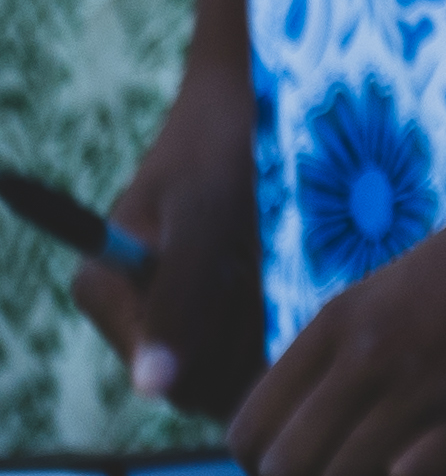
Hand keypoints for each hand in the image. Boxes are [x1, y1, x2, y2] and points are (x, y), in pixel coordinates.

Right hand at [76, 54, 261, 418]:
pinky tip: (308, 263)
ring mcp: (184, 307)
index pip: (173, 380)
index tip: (271, 299)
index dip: (231, 361)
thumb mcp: (204, 212)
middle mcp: (138, 311)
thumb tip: (152, 387)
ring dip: (280, 323)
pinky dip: (294, 307)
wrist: (260, 88)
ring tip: (294, 257)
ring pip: (243, 360)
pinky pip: (266, 332)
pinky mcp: (227, 297)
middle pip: (208, 379)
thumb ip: (181, 297)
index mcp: (106, 291)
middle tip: (288, 271)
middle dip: (257, 340)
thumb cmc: (224, 137)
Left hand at [223, 164, 445, 475]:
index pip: (247, 432)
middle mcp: (373, 351)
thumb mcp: (406, 288)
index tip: (322, 457)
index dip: (274, 463)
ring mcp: (433, 377)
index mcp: (341, 321)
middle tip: (372, 470)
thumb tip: (328, 428)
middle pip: (283, 472)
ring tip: (429, 453)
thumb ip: (360, 350)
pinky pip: (426, 475)